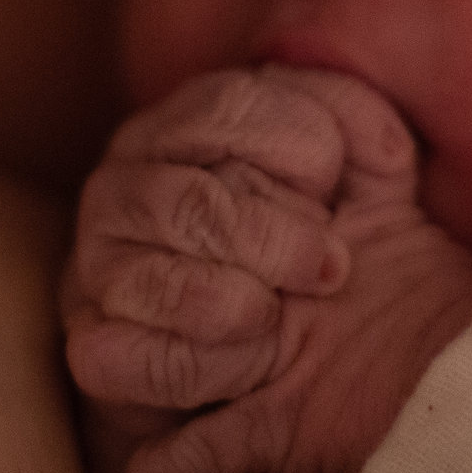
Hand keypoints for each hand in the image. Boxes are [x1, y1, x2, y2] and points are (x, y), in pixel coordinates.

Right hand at [63, 66, 471, 472]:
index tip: (333, 190)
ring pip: (159, 281)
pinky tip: (246, 361)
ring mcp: (97, 265)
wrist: (274, 357)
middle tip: (329, 270)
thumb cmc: (307, 246)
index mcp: (182, 125)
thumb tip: (376, 145)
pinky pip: (130, 358)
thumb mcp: (355, 176)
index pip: (231, 105)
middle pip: (191, 201)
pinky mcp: (95, 345)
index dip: (303, 148)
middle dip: (278, 242)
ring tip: (278, 318)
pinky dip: (205, 367)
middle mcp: (122, 184)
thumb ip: (363, 129)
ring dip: (240, 308)